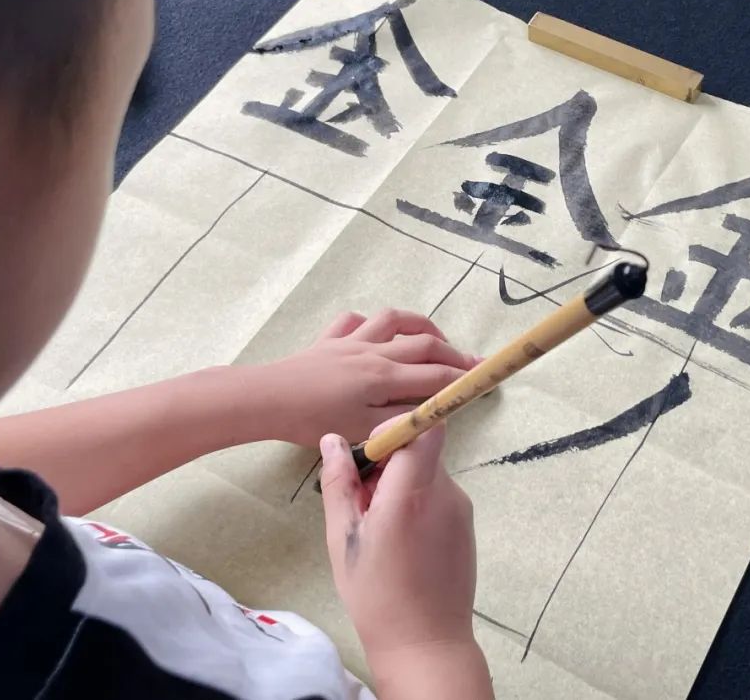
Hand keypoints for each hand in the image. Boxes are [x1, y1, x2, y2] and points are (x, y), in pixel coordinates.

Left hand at [246, 310, 480, 447]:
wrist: (266, 400)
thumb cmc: (312, 421)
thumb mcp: (362, 430)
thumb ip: (400, 421)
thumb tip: (431, 415)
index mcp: (385, 377)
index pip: (435, 376)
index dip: (462, 379)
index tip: (482, 380)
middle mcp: (374, 352)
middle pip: (425, 343)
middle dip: (453, 352)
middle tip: (471, 362)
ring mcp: (352, 341)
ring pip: (395, 319)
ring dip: (421, 323)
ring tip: (435, 336)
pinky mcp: (330, 339)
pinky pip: (356, 320)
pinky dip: (372, 323)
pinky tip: (377, 333)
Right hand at [319, 423, 492, 698]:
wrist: (426, 643)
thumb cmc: (377, 595)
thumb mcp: (343, 538)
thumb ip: (338, 484)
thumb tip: (332, 441)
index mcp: (413, 493)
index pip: (424, 428)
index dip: (395, 430)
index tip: (370, 455)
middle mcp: (446, 493)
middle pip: (421, 450)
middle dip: (389, 463)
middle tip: (362, 501)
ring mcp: (461, 509)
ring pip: (428, 473)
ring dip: (401, 485)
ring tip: (379, 528)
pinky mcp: (466, 524)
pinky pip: (439, 495)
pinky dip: (417, 503)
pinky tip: (400, 541)